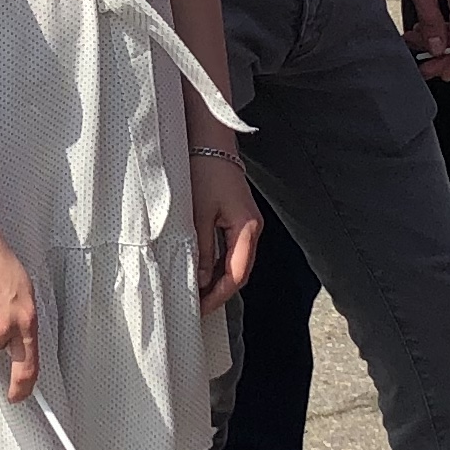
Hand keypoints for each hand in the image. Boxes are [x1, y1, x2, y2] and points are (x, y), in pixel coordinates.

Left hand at [186, 149, 261, 311]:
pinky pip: (231, 250)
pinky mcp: (238, 218)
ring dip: (218, 279)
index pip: (236, 274)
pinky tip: (202, 271)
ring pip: (235, 262)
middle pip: (239, 271)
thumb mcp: (197, 214)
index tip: (200, 308)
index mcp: (246, 228)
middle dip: (219, 292)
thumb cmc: (204, 172)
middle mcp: (252, 229)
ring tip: (196, 293)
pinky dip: (218, 264)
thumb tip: (199, 281)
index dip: (218, 296)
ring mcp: (247, 224)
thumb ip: (200, 250)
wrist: (210, 141)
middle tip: (197, 307)